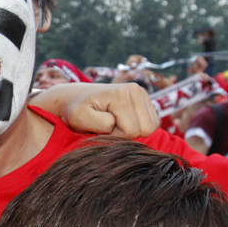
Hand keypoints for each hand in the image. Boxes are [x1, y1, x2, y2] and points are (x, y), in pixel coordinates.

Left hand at [36, 82, 159, 137]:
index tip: (102, 128)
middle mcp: (137, 90)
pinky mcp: (145, 99)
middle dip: (126, 133)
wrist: (75, 98)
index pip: (132, 131)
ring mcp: (143, 93)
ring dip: (131, 129)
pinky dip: (136, 125)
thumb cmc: (76, 111)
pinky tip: (121, 120)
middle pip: (146, 129)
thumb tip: (118, 123)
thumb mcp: (80, 118)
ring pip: (150, 127)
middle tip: (108, 126)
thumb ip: (101, 123)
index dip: (117, 136)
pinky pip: (151, 123)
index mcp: (122, 94)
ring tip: (114, 122)